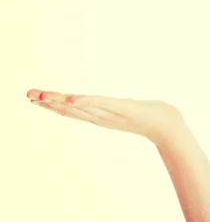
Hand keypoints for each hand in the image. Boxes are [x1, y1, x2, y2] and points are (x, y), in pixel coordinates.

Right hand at [26, 89, 185, 145]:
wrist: (170, 127)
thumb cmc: (150, 117)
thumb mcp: (126, 110)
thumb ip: (115, 108)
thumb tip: (111, 102)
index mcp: (101, 116)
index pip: (71, 110)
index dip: (52, 104)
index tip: (33, 98)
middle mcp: (103, 117)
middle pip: (71, 110)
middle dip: (49, 102)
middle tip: (28, 95)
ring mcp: (112, 114)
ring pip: (83, 107)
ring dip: (62, 101)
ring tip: (43, 95)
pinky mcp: (125, 110)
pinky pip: (104, 105)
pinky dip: (89, 102)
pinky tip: (75, 98)